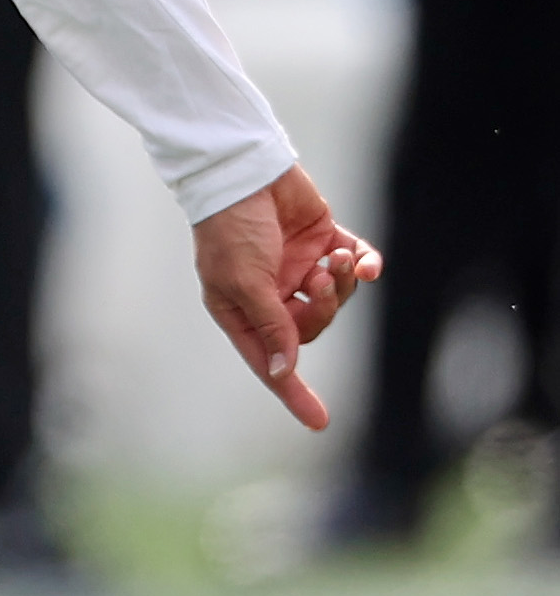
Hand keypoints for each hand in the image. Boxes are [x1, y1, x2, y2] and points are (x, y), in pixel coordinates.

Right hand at [193, 165, 379, 433]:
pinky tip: (364, 263)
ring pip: (335, 297)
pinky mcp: (322, 241)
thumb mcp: (246, 282)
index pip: (271, 361)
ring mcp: (297, 268)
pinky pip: (354, 265)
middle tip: (317, 281)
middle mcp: (270, 294)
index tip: (319, 422)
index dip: (294, 392)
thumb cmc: (232, 229)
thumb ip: (271, 326)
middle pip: (310, 327)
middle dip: (323, 308)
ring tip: (331, 258)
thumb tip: (286, 370)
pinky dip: (363, 266)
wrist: (245, 173)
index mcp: (240, 310)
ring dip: (340, 283)